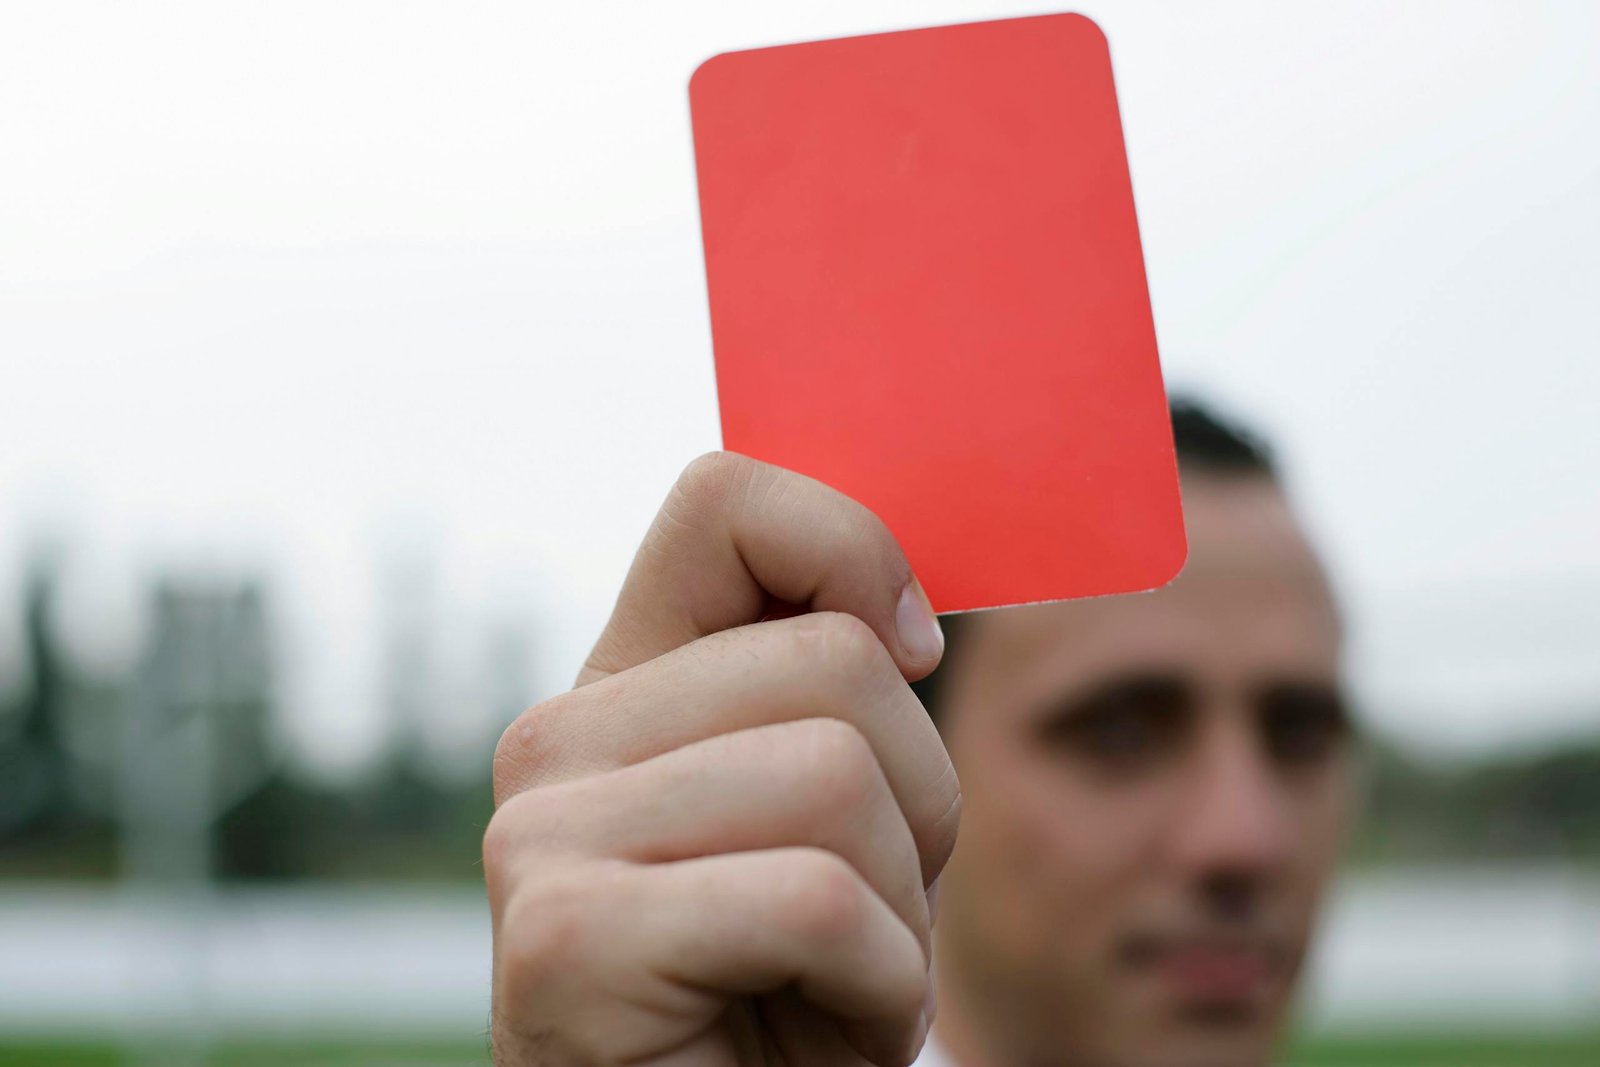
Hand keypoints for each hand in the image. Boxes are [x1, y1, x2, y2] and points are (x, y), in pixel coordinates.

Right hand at [485, 452, 959, 1066]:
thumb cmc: (795, 986)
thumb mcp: (827, 812)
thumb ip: (828, 692)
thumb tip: (906, 620)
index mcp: (625, 687)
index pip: (725, 501)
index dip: (851, 548)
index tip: (913, 654)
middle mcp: (558, 741)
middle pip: (835, 659)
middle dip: (918, 803)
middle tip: (863, 911)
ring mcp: (541, 835)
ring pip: (836, 774)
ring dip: (899, 913)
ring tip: (833, 978)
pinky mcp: (562, 938)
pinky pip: (816, 901)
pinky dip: (878, 992)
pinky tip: (816, 1034)